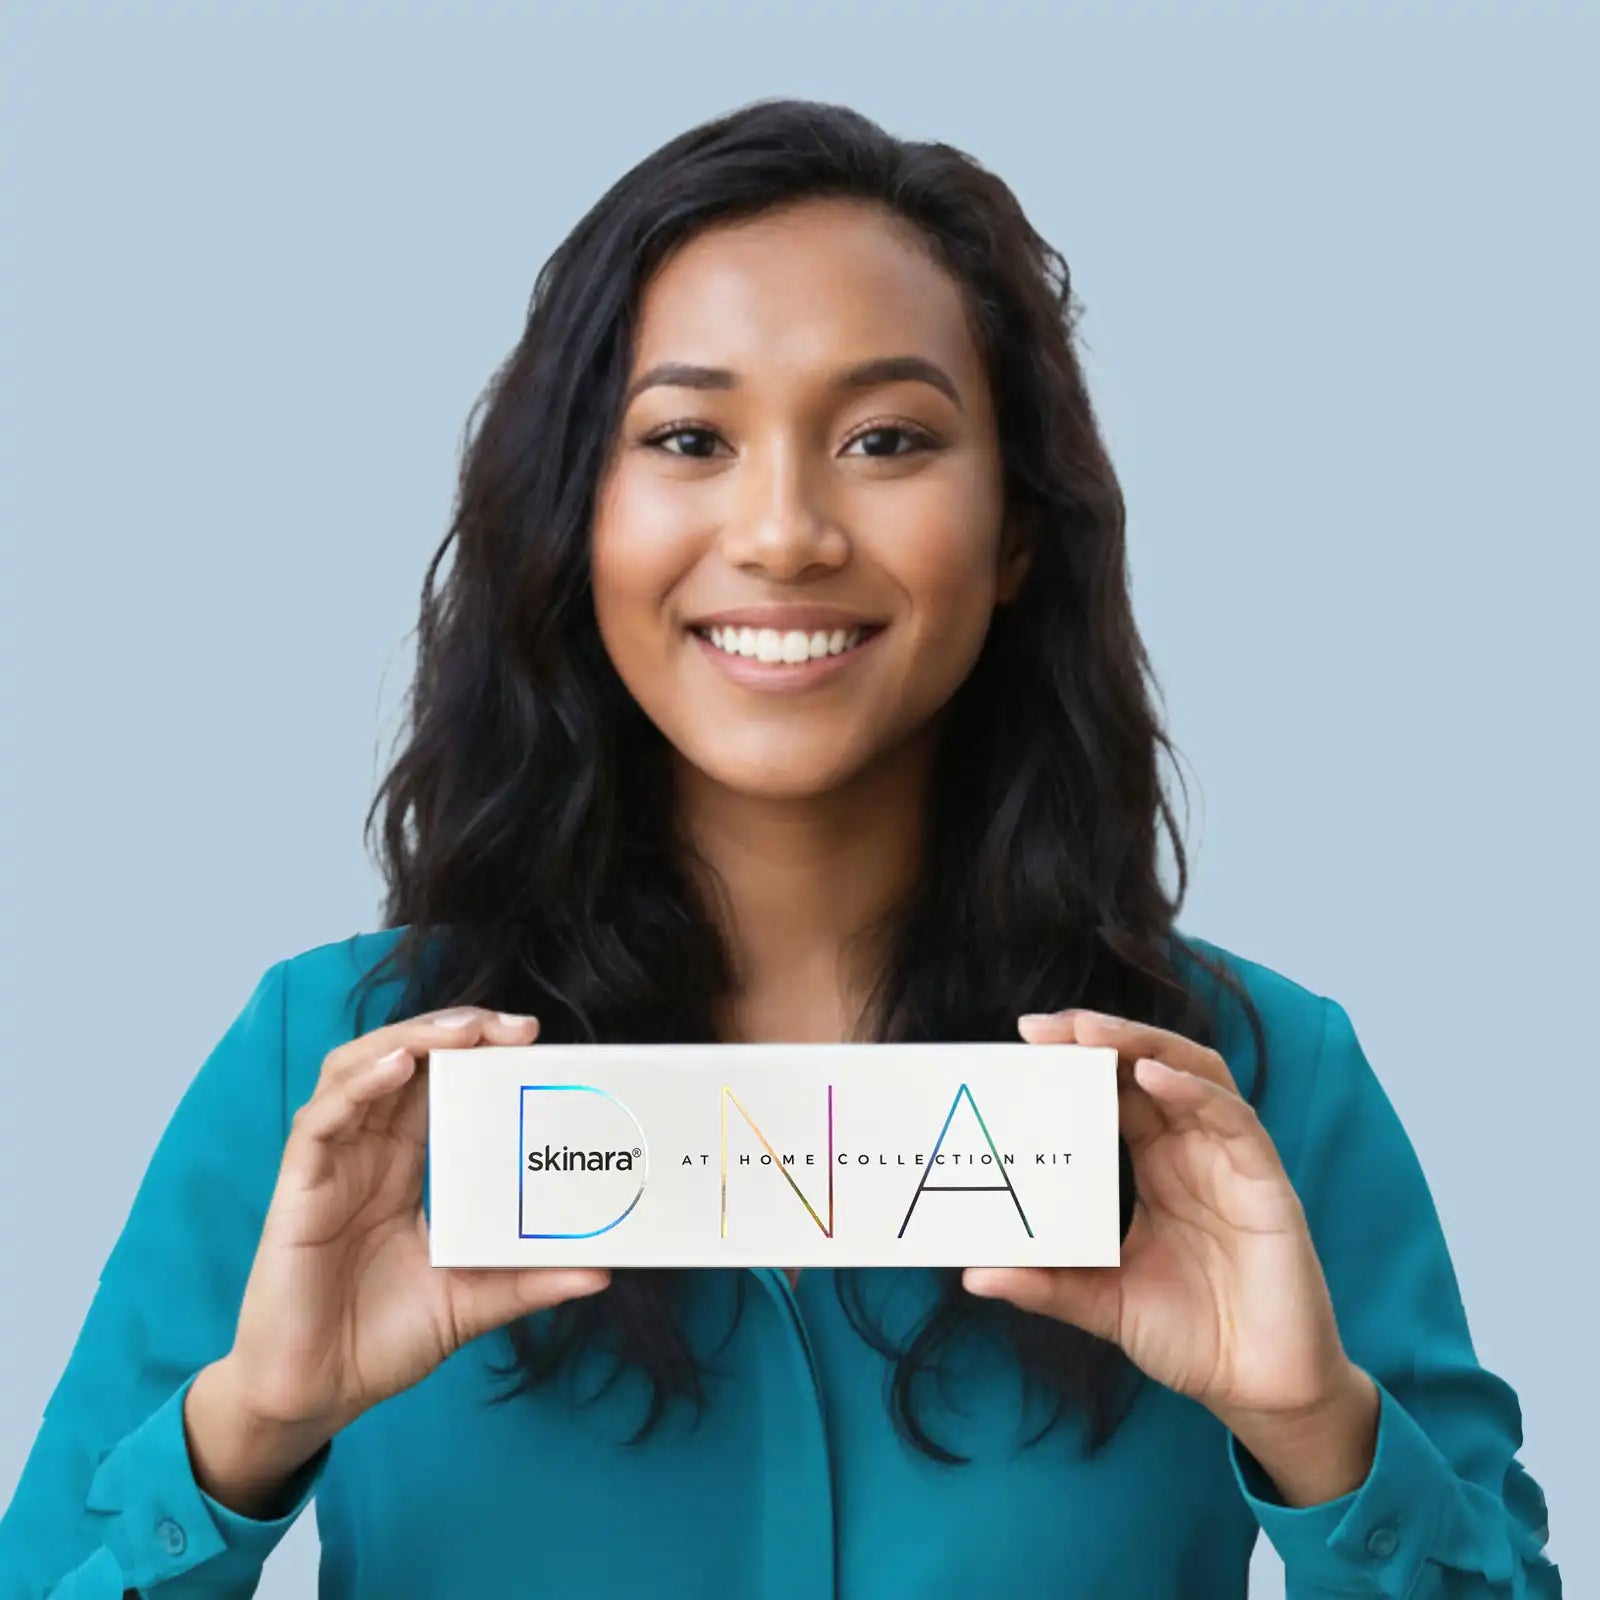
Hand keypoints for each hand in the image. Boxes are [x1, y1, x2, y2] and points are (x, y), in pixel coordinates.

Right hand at [223, 1006, 611, 1437]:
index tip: (530, 1039)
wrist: (314, 1398)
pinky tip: (398, 1066)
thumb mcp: (471, 1302)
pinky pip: (322, 1121)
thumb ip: (530, 1281)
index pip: (441, 1087)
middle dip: (455, 1032)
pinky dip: (360, 1084)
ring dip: (410, 1039)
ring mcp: (330, 1167)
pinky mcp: (298, 1190)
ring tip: (463, 1031)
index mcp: (403, 1169)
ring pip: (359, 1071)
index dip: (477, 1054)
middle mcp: (366, 1155)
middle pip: (404, 1062)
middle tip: (512, 1026)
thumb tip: (603, 1273)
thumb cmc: (380, 1343)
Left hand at [964, 1010, 1363, 1441]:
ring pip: (1192, 1075)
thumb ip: (1046, 1284)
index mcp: (1155, 1168)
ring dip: (1142, 1045)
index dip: (1075, 1063)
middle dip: (1099, 1038)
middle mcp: (1192, 1153)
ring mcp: (1231, 1163)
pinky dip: (1193, 1091)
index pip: (1113, 1093)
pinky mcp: (1266, 1185)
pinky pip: (1233, 1120)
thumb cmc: (1191, 1338)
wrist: (1261, 1390)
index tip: (1022, 1043)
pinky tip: (1151, 1076)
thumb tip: (973, 1276)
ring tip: (1090, 1032)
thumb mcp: (1102, 1303)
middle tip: (1043, 1027)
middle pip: (1147, 1068)